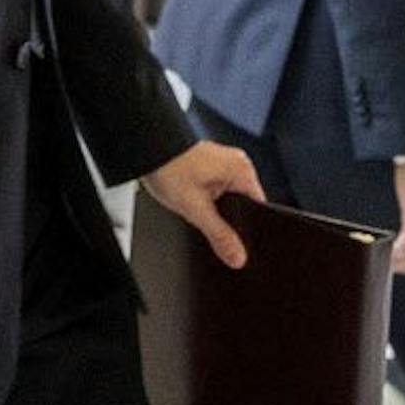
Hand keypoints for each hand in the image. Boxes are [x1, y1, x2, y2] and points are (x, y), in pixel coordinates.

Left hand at [140, 140, 265, 269]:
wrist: (145, 147)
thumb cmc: (169, 167)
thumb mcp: (195, 209)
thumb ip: (219, 235)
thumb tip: (238, 257)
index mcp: (242, 171)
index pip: (259, 208)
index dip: (249, 230)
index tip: (239, 246)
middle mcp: (236, 164)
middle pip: (243, 205)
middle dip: (229, 221)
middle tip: (212, 231)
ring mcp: (223, 163)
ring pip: (228, 198)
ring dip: (215, 210)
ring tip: (199, 213)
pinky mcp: (209, 164)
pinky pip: (216, 189)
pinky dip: (206, 200)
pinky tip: (193, 203)